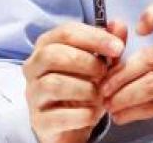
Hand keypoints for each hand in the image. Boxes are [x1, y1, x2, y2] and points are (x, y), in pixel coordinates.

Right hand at [23, 20, 127, 142]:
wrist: (71, 126)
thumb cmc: (82, 88)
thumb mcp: (98, 65)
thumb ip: (108, 46)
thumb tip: (119, 25)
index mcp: (46, 46)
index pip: (66, 32)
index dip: (94, 37)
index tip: (118, 47)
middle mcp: (33, 67)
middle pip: (53, 55)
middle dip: (86, 62)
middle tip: (105, 72)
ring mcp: (33, 94)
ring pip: (54, 84)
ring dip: (85, 89)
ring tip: (99, 95)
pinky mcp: (38, 120)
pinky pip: (59, 115)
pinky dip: (82, 114)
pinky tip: (92, 113)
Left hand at [100, 0, 152, 141]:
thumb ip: (146, 46)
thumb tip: (112, 29)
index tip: (137, 30)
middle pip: (151, 56)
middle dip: (121, 73)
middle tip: (103, 86)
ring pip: (152, 83)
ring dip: (124, 95)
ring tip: (109, 103)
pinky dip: (134, 111)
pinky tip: (121, 115)